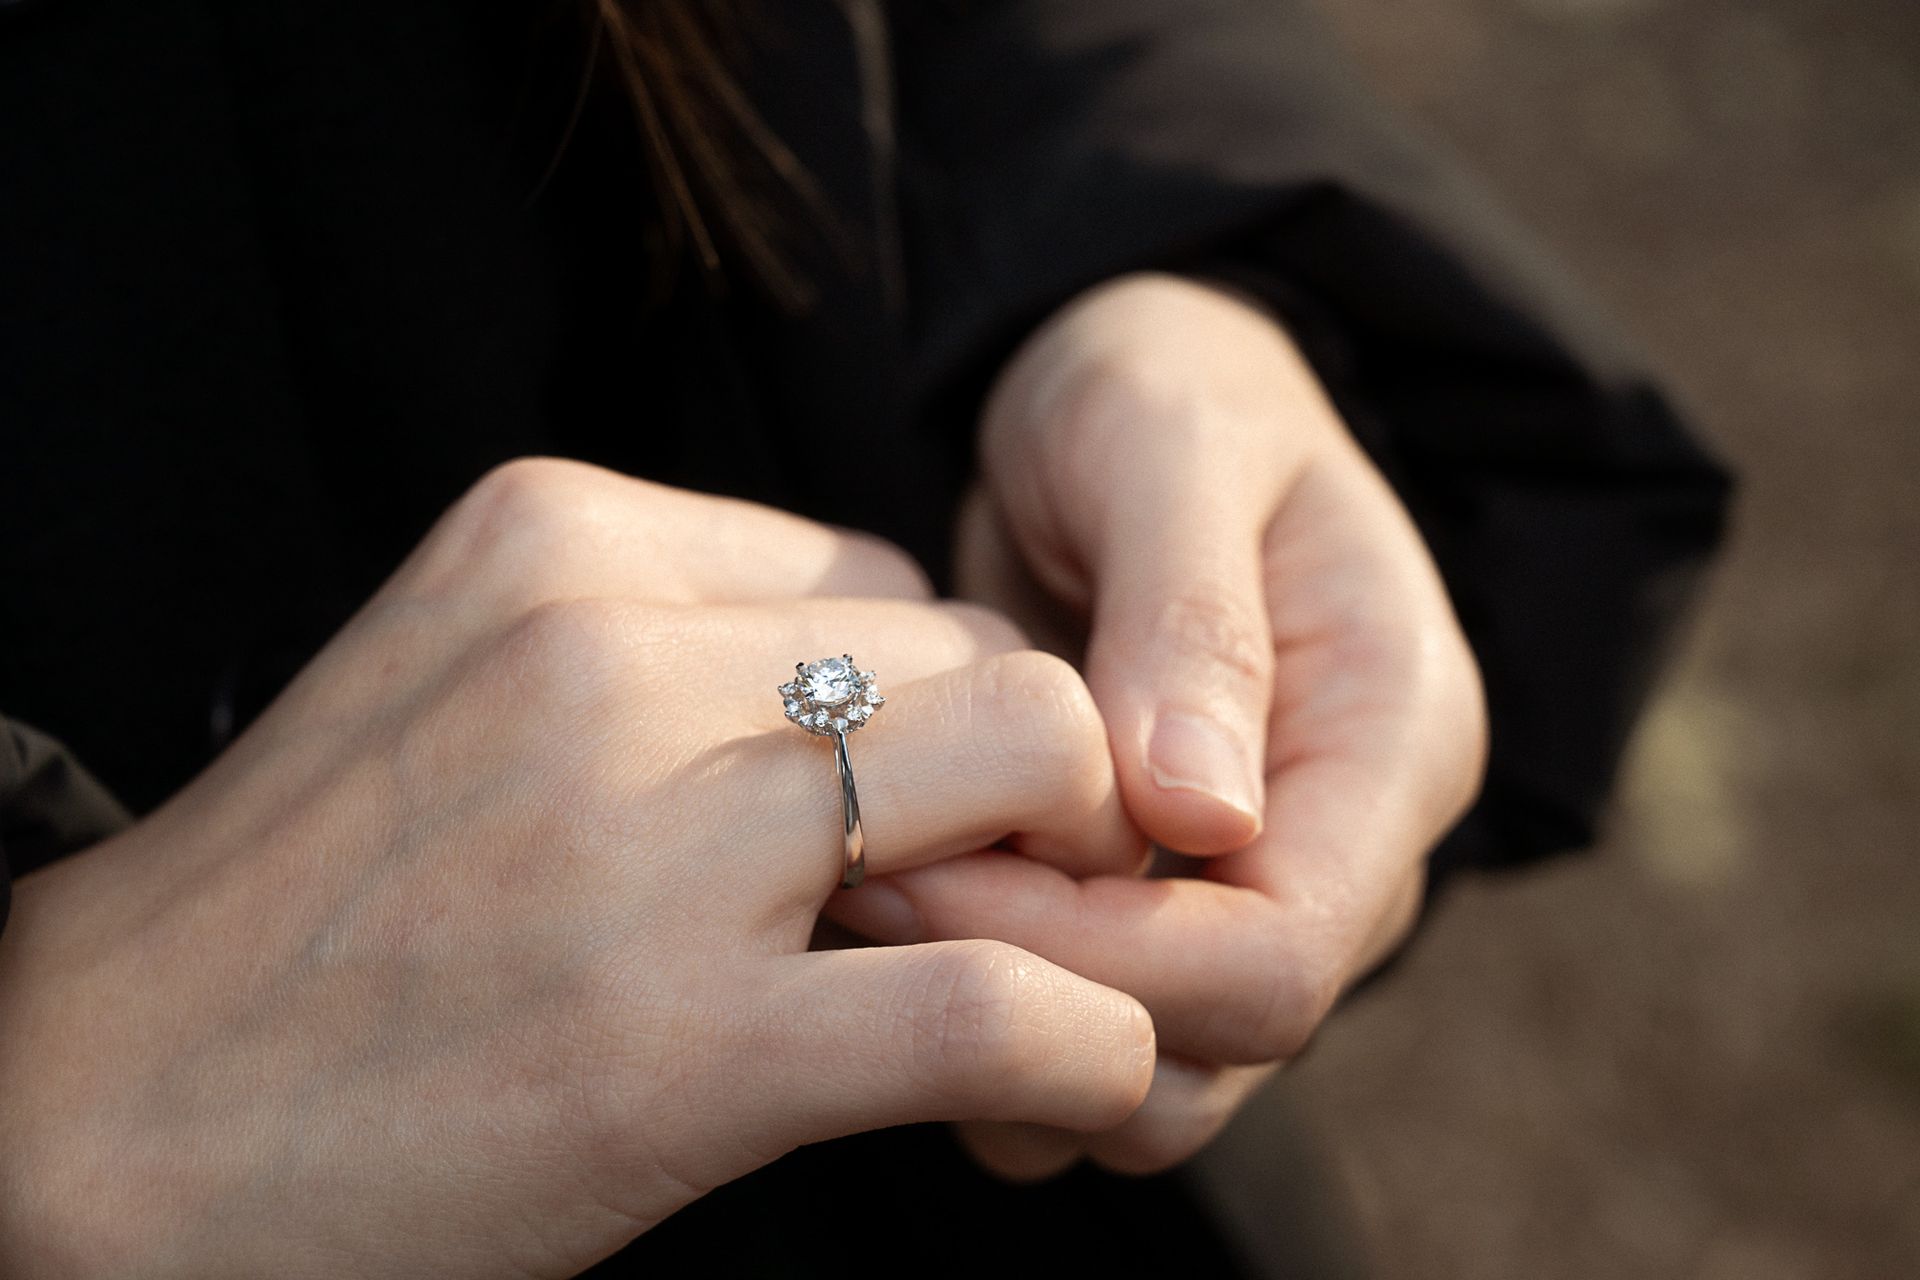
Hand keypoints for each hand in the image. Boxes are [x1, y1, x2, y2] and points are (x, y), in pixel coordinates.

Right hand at [0, 460, 1154, 1277]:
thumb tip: (873, 689)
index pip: (874, 571)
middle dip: (1033, 775)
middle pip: (980, 649)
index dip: (932, 699)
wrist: (92, 1118)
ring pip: (1042, 756)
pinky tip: (1070, 1079)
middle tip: (1009, 890)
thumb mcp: (460, 687)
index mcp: (557, 539)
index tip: (923, 806)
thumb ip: (650, 650)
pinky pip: (1002, 1004)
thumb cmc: (305, 915)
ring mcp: (655, 844)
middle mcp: (613, 654)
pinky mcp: (685, 1047)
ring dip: (1090, 878)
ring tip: (1050, 968)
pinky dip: (1090, 1044)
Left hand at [831, 273, 1486, 1175]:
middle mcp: (1347, 848)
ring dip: (1006, 1031)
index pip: (1280, 953)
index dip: (1098, 954)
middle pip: (1219, 1044)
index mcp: (1392, 741)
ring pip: (1160, 1076)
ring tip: (857, 894)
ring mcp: (1259, 889)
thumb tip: (1203, 818)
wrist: (1131, 396)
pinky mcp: (1168, 903)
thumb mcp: (1172, 446)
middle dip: (1033, 994)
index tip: (923, 859)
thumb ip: (1195, 619)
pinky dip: (994, 1010)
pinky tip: (886, 911)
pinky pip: (1095, 1032)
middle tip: (856, 879)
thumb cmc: (1164, 387)